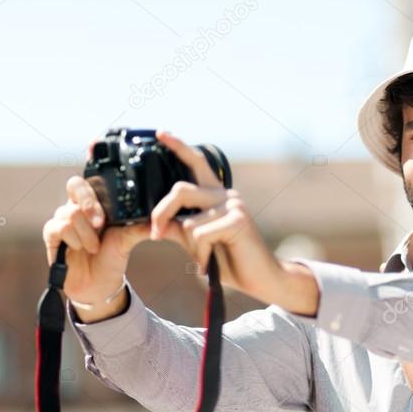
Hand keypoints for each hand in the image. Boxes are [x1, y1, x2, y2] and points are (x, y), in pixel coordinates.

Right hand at [42, 174, 149, 321]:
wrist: (99, 285)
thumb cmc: (111, 258)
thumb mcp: (127, 240)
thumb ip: (139, 227)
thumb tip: (157, 218)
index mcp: (95, 203)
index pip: (88, 179)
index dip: (93, 181)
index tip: (99, 186)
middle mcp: (76, 207)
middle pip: (74, 185)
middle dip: (90, 205)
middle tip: (100, 224)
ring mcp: (62, 219)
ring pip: (70, 212)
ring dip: (86, 234)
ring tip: (94, 247)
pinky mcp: (52, 235)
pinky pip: (57, 227)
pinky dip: (73, 239)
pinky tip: (80, 248)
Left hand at [149, 132, 318, 314]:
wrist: (261, 278)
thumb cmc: (230, 260)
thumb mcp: (197, 242)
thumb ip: (177, 228)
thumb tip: (151, 223)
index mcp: (216, 195)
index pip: (196, 163)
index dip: (178, 146)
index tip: (160, 133)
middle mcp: (225, 194)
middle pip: (180, 190)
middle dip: (161, 213)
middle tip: (155, 234)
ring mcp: (233, 206)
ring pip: (189, 222)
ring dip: (191, 247)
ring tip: (205, 259)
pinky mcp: (237, 220)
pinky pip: (200, 235)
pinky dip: (201, 255)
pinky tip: (211, 264)